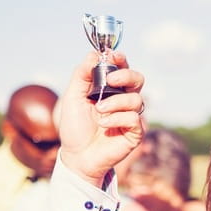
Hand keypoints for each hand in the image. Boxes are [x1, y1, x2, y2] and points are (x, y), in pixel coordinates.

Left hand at [59, 51, 144, 186]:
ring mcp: (131, 116)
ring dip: (115, 103)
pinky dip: (117, 119)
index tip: (114, 56)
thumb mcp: (72, 97)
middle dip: (126, 76)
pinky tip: (104, 125)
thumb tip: (94, 54)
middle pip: (138, 79)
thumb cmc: (75, 128)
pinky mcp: (135, 133)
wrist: (77, 156)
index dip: (121, 60)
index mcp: (111, 90)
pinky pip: (134, 119)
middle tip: (110, 80)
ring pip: (136, 99)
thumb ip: (81, 75)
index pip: (122, 69)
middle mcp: (123, 101)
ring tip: (99, 112)